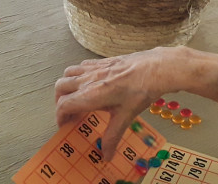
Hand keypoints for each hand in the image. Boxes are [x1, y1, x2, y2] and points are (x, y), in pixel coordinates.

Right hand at [56, 47, 217, 159]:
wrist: (156, 67)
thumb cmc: (141, 91)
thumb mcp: (126, 116)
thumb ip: (112, 136)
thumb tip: (105, 156)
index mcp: (91, 94)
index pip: (64, 105)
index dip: (60, 117)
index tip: (65, 126)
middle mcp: (89, 79)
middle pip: (61, 87)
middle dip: (60, 101)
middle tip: (70, 113)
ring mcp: (95, 67)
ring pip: (69, 73)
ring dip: (67, 85)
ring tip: (77, 97)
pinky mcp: (103, 61)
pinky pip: (82, 66)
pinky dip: (79, 74)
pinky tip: (91, 83)